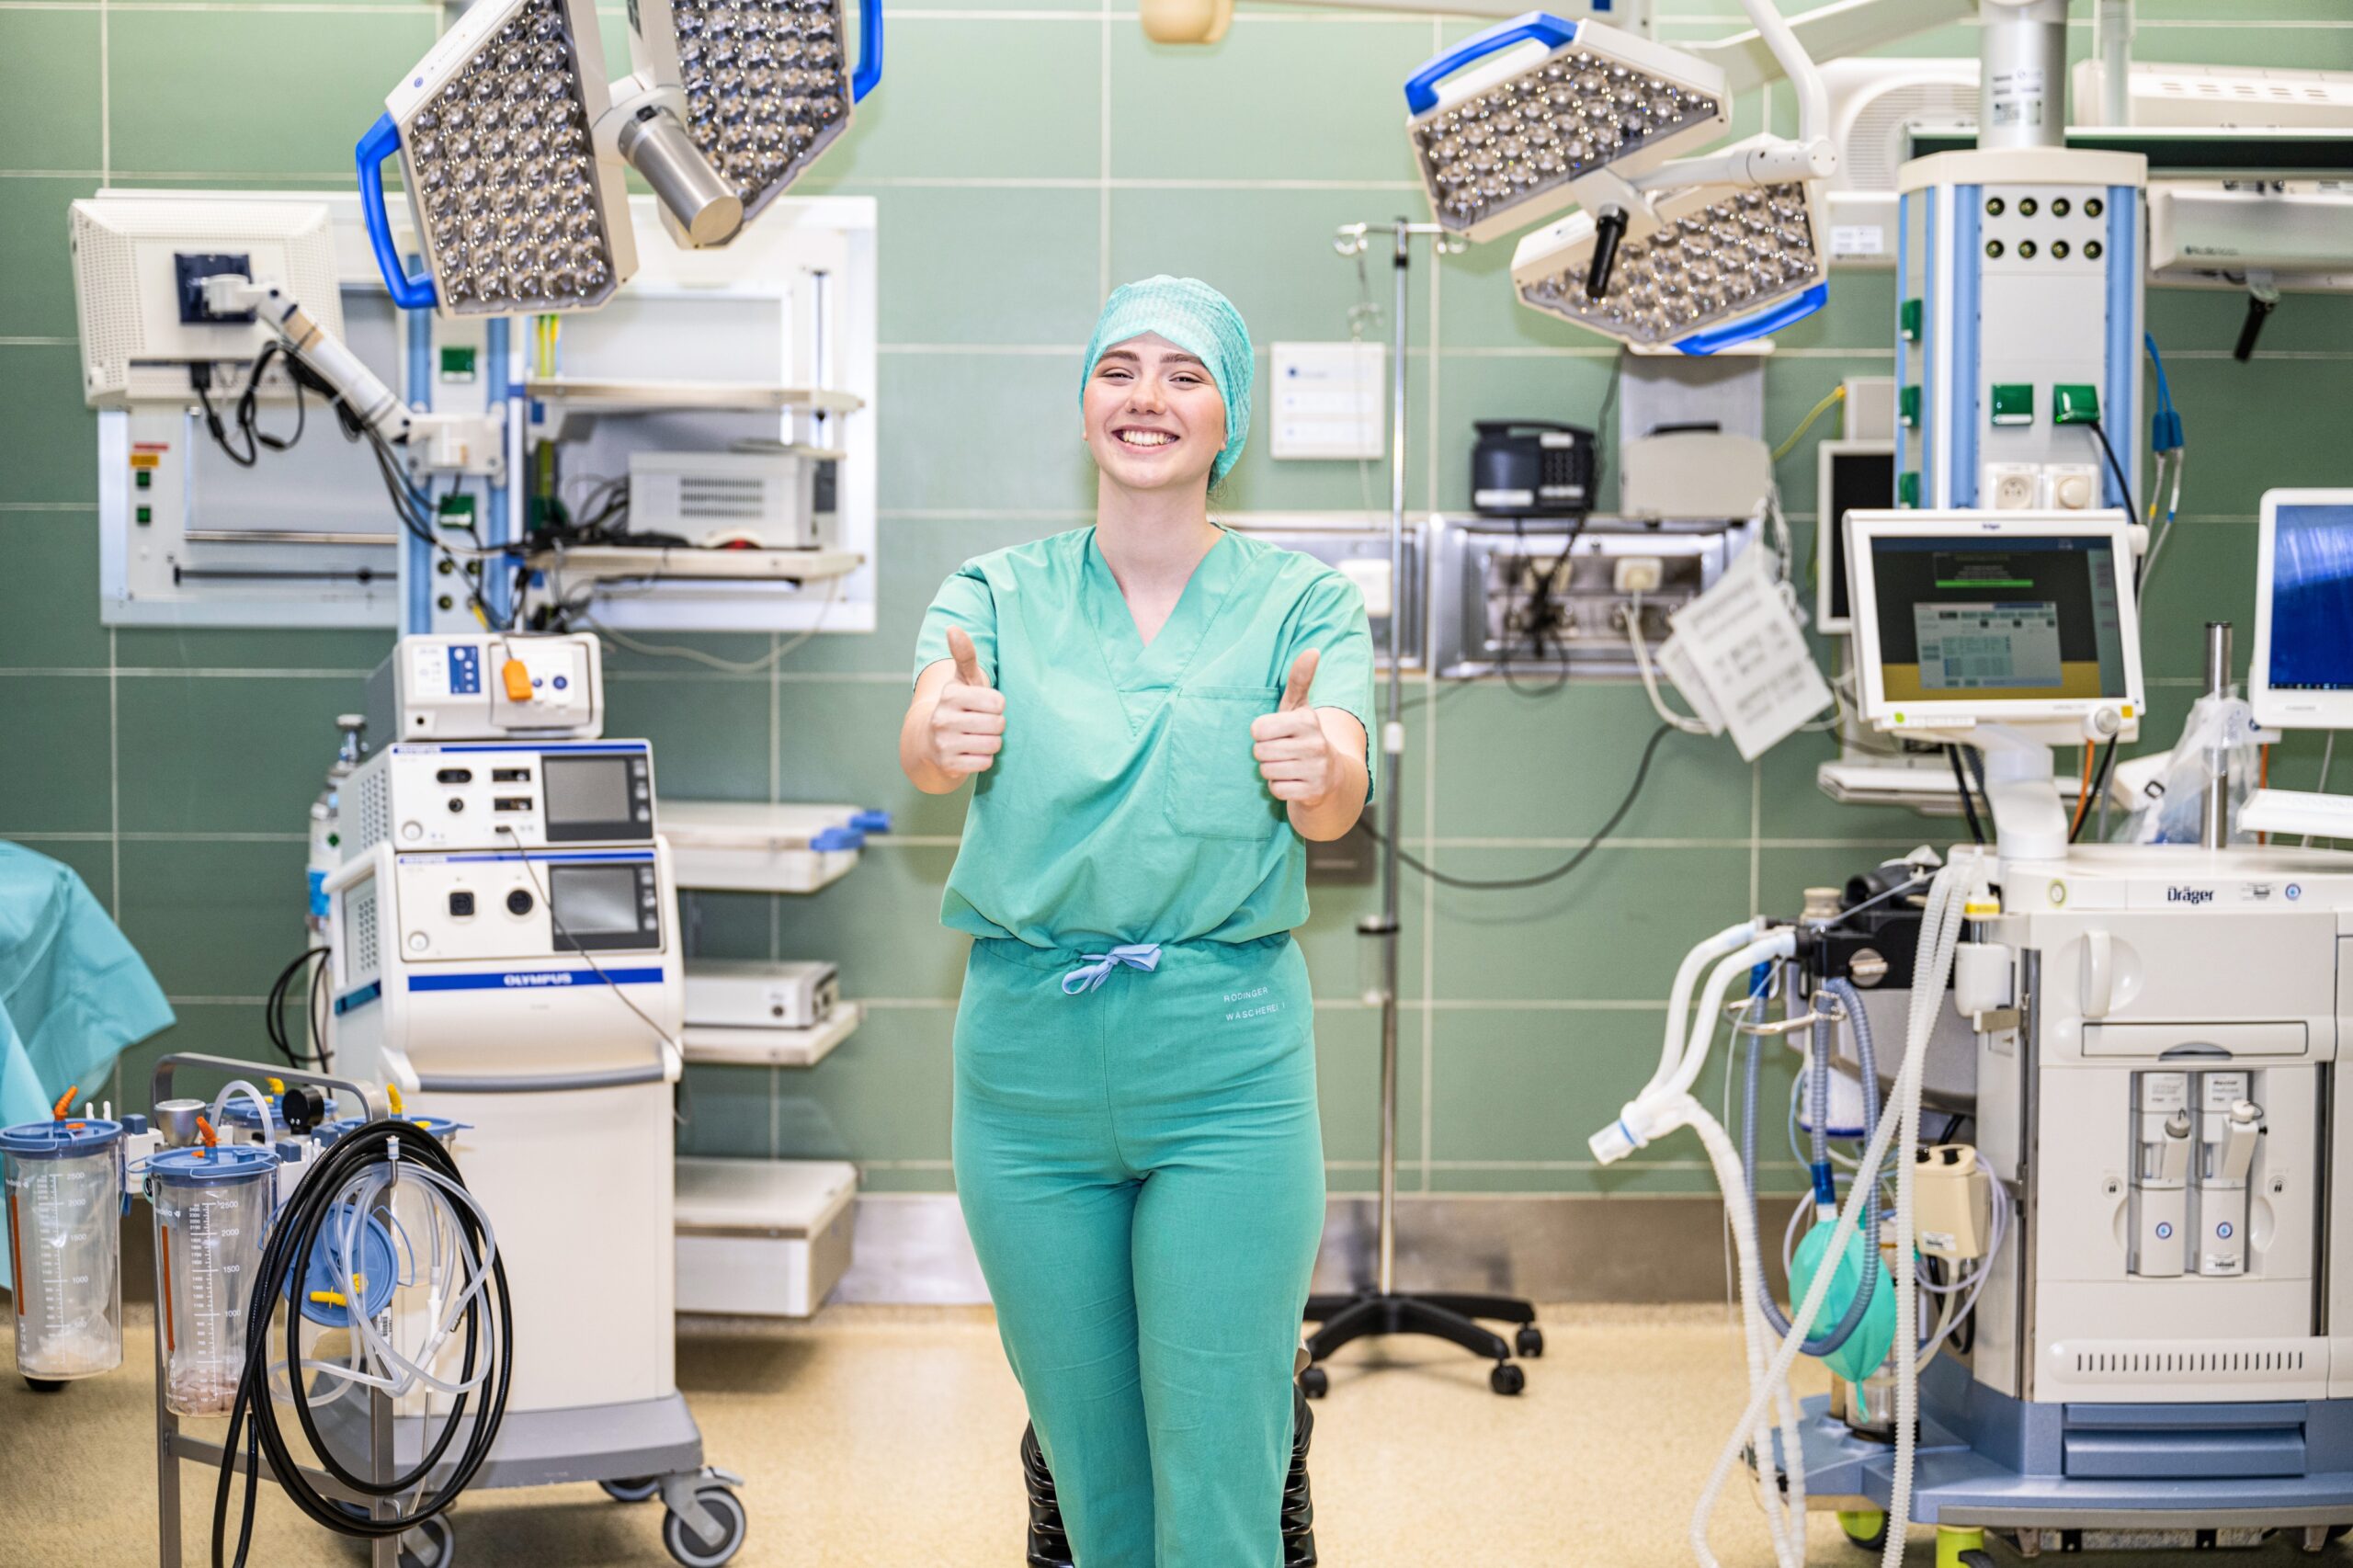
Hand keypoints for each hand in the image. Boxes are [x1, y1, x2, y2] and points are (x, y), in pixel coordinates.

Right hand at [927, 627, 1005, 776]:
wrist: (927, 745)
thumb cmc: (956, 708)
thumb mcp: (961, 682)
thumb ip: (964, 656)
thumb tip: (953, 628)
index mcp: (950, 694)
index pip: (999, 703)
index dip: (997, 707)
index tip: (983, 707)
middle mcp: (942, 717)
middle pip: (998, 725)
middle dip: (995, 727)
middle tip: (980, 725)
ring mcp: (943, 743)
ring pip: (993, 745)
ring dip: (991, 744)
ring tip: (976, 739)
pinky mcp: (948, 765)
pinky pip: (985, 763)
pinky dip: (983, 760)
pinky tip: (969, 754)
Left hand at [1251, 650, 1339, 805]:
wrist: (1332, 776)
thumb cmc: (1305, 737)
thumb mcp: (1300, 708)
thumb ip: (1299, 679)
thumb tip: (1313, 650)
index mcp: (1307, 720)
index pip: (1258, 729)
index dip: (1260, 734)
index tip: (1275, 734)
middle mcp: (1316, 743)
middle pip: (1260, 752)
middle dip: (1264, 755)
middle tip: (1280, 753)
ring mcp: (1317, 769)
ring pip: (1267, 772)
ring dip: (1271, 772)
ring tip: (1287, 766)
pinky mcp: (1314, 791)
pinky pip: (1277, 790)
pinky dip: (1279, 788)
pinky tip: (1293, 781)